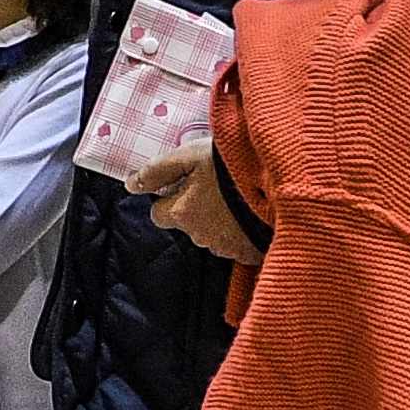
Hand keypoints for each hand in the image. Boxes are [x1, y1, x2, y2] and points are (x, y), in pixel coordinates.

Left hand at [135, 141, 259, 265]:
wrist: (279, 182)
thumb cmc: (231, 166)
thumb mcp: (190, 156)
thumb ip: (157, 171)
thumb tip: (130, 184)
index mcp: (182, 213)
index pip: (158, 214)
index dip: (169, 197)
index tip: (186, 184)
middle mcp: (200, 236)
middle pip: (187, 224)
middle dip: (196, 209)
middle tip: (216, 185)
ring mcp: (226, 248)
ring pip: (212, 234)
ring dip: (219, 220)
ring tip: (237, 197)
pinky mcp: (249, 253)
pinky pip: (237, 243)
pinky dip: (240, 230)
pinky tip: (251, 212)